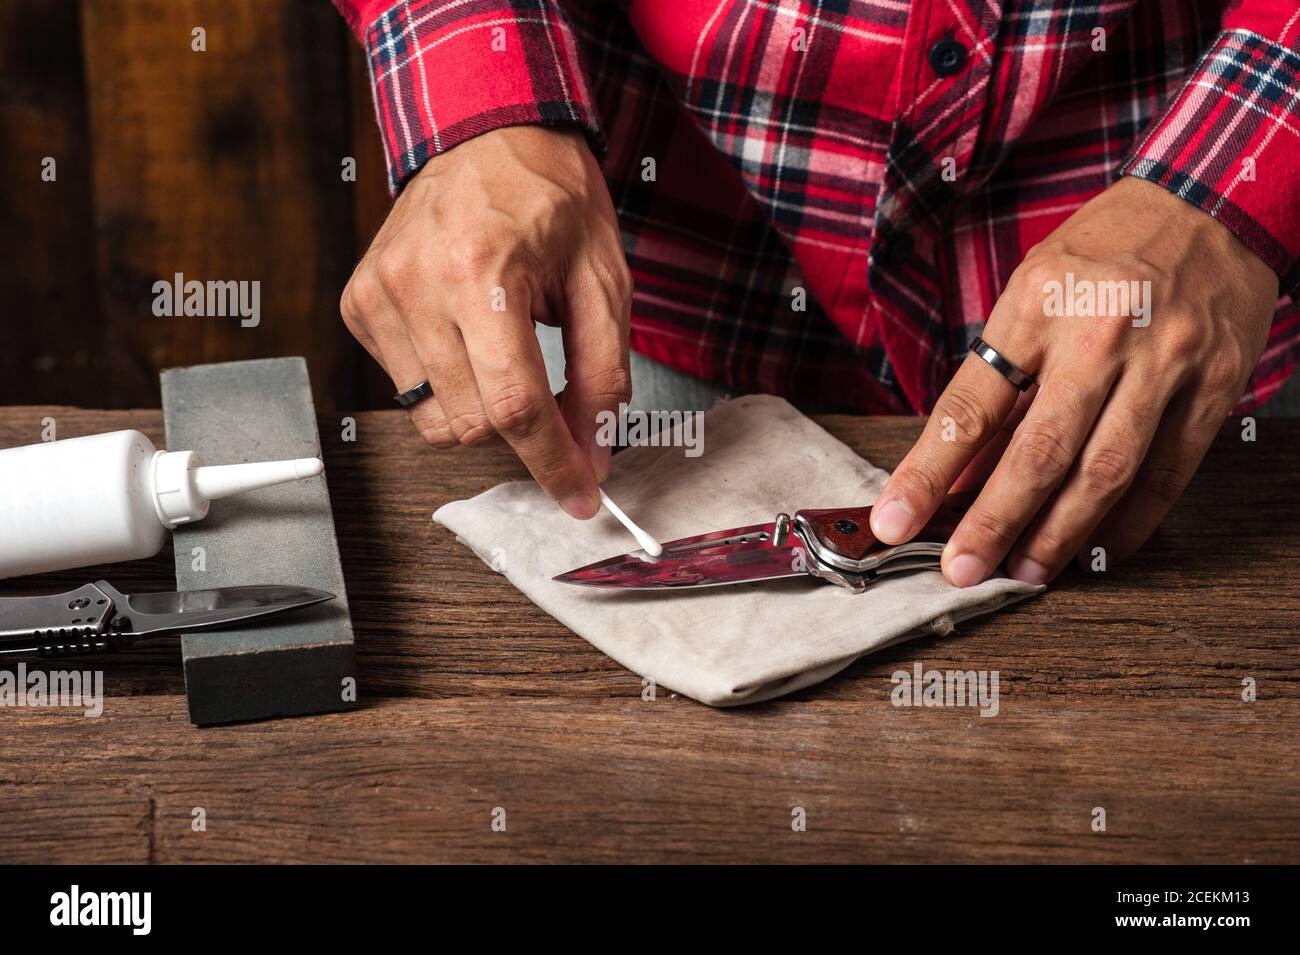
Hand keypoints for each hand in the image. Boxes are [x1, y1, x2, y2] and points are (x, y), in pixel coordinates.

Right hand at [340, 126, 631, 518]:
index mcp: (482, 271)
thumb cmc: (549, 196)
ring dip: (484, 408)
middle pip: (476, 422)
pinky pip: (407, 390)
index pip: (515, 404)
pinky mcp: (358, 303)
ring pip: (437, 419)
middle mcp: (417, 284)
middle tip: (559, 400)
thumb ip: (603, 373)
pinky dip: (448, 383)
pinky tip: (467, 333)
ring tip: (505, 347)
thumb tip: (594, 450)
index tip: (580, 495)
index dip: (553, 462)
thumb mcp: (602, 278)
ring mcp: (378, 294)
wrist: (484, 131)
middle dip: (526, 430)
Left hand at [870, 176, 1277, 585]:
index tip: (893, 522)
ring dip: (1059, 534)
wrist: (1211, 203)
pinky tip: (1098, 550)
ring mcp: (1162, 362)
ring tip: (1023, 572)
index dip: (927, 473)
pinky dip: (1131, 521)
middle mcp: (1099, 335)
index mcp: (1036, 304)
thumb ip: (996, 381)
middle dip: (993, 521)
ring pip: (1104, 470)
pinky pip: (1167, 472)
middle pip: (1038, 449)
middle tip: (961, 571)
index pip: (970, 405)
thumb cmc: (1103, 251)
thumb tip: (958, 474)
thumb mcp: (1030, 294)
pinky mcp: (1213, 386)